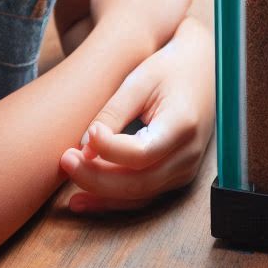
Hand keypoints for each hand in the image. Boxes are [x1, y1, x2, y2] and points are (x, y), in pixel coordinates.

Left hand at [59, 17, 214, 211]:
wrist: (202, 68)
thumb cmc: (170, 67)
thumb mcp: (141, 80)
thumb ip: (114, 113)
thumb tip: (85, 147)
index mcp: (183, 124)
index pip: (141, 153)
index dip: (109, 149)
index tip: (86, 134)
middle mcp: (188, 154)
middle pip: (138, 182)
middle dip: (96, 177)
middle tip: (65, 159)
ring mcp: (185, 169)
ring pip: (138, 195)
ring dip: (100, 193)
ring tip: (68, 176)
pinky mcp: (176, 175)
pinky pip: (143, 196)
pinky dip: (112, 199)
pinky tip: (82, 198)